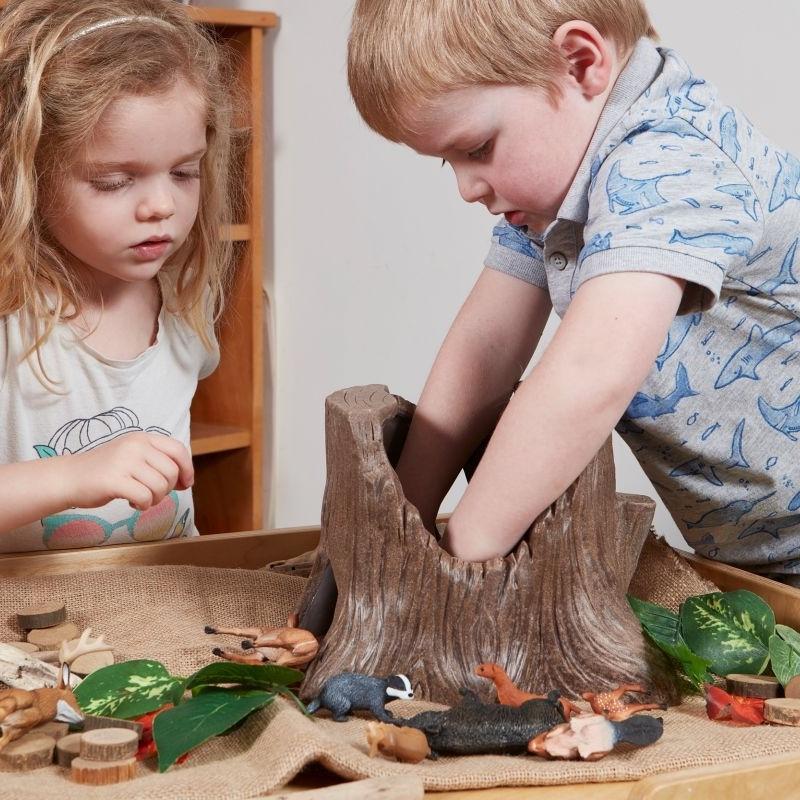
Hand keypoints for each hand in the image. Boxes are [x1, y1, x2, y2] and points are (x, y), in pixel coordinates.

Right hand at [59, 432, 193, 510]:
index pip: (178, 449)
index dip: (187, 468)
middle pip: (171, 471)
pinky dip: (144, 505)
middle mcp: (135, 445)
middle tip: (152, 494)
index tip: (185, 483)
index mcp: (142, 438)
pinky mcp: (114, 480)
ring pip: (160, 486)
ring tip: (141, 498)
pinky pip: (145, 497)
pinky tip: (132, 503)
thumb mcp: (133, 456)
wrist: (69, 477)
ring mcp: (124, 461)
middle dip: (167, 489)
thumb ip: (157, 462)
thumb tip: (186, 480)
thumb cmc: (105, 471)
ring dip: (155, 499)